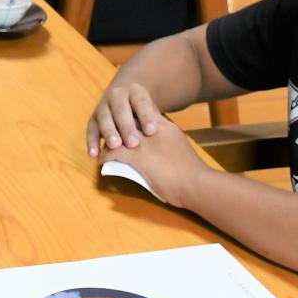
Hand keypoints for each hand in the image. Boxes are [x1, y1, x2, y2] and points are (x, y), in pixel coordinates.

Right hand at [87, 80, 166, 157]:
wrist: (127, 100)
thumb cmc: (145, 114)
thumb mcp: (153, 111)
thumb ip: (156, 122)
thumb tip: (165, 140)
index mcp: (135, 92)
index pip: (141, 102)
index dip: (146, 116)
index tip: (152, 131)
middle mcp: (117, 96)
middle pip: (121, 110)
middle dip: (127, 126)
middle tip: (133, 143)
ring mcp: (103, 106)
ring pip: (104, 118)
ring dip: (109, 132)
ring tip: (115, 147)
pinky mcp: (93, 119)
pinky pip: (91, 130)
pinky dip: (92, 142)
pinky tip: (94, 154)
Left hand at [94, 117, 211, 208]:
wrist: (196, 184)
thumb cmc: (192, 172)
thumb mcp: (180, 147)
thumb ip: (168, 142)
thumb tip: (159, 149)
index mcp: (166, 126)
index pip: (143, 113)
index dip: (133, 119)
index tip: (126, 126)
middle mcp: (153, 129)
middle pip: (128, 121)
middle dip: (117, 127)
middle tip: (110, 136)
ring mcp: (143, 141)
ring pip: (117, 134)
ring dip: (108, 141)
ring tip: (104, 148)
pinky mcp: (136, 156)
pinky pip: (113, 151)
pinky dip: (105, 155)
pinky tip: (101, 159)